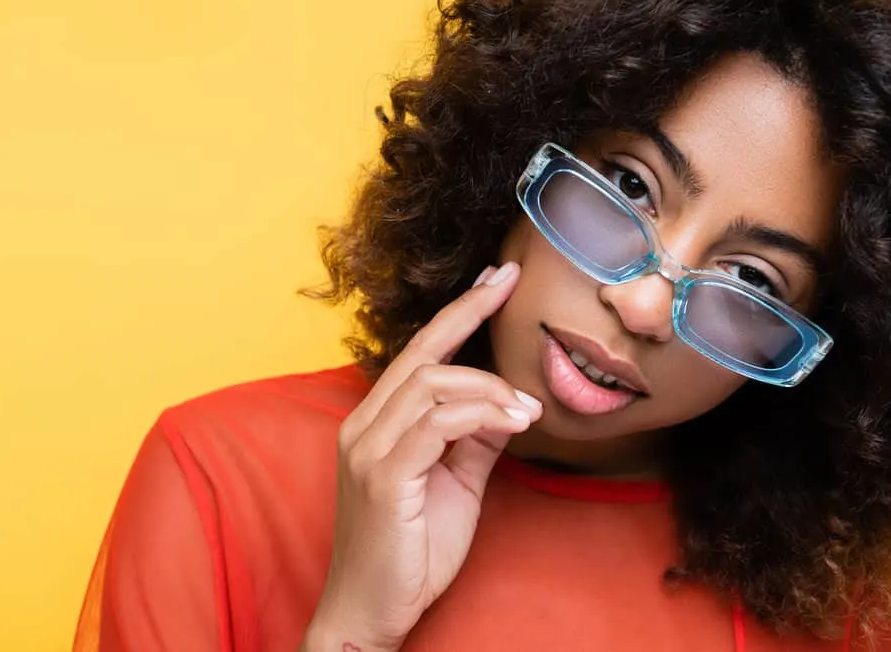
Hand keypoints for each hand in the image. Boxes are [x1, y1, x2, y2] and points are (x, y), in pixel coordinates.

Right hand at [303, 262, 541, 651]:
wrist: (372, 612)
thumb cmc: (412, 551)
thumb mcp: (456, 483)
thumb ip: (476, 439)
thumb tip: (509, 403)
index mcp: (376, 423)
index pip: (419, 353)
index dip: (457, 313)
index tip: (494, 279)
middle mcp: (363, 426)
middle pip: (422, 355)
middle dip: (469, 315)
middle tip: (513, 289)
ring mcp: (367, 449)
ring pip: (430, 384)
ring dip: (489, 388)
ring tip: (527, 408)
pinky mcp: (382, 476)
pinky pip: (434, 424)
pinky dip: (478, 414)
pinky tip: (513, 422)